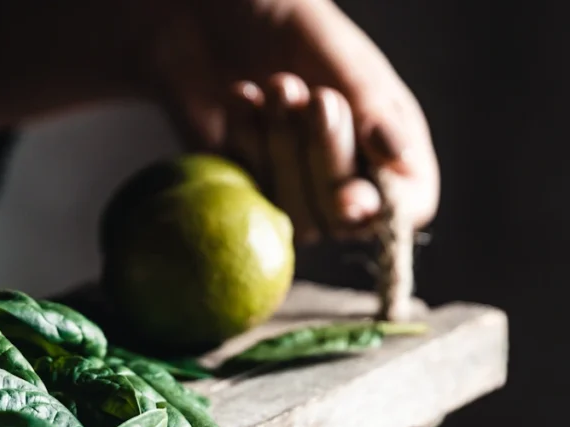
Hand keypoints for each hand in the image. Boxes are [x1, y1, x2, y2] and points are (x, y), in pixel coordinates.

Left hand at [142, 0, 439, 243]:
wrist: (206, 8)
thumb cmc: (285, 21)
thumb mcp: (336, 52)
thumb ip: (370, 105)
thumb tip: (397, 157)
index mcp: (387, 138)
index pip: (407, 206)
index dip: (383, 213)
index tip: (349, 198)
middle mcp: (343, 171)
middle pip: (343, 218)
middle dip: (326, 158)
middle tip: (315, 96)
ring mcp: (288, 185)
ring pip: (293, 215)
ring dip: (282, 149)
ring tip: (275, 85)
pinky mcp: (240, 185)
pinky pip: (246, 195)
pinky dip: (244, 144)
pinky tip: (241, 95)